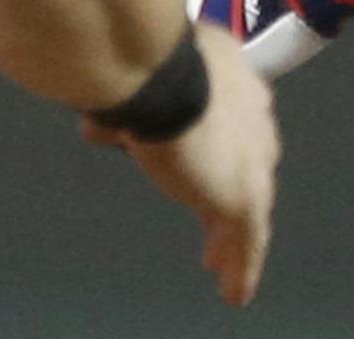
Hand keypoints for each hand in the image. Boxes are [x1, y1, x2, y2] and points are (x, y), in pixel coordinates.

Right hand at [88, 25, 280, 308]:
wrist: (164, 75)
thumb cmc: (142, 62)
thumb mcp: (133, 78)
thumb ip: (124, 107)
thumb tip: (100, 125)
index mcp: (231, 73)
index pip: (237, 114)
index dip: (226, 140)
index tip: (214, 157)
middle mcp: (253, 111)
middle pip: (251, 158)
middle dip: (234, 184)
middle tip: (220, 215)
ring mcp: (253, 155)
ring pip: (252, 204)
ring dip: (235, 235)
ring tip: (224, 264)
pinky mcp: (244, 194)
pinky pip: (248, 238)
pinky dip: (242, 265)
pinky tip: (235, 291)